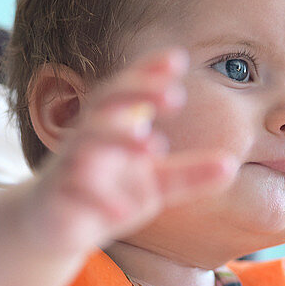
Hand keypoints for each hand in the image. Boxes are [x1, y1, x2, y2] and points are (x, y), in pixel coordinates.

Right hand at [28, 48, 232, 253]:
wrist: (54, 228)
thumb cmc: (108, 193)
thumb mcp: (154, 185)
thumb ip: (188, 174)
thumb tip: (231, 165)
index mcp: (113, 126)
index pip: (130, 91)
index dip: (149, 72)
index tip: (178, 57)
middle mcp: (88, 138)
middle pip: (106, 104)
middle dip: (137, 93)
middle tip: (175, 95)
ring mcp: (69, 166)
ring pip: (87, 144)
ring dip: (118, 139)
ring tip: (153, 144)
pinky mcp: (57, 199)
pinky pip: (75, 194)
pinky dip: (98, 200)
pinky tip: (122, 210)